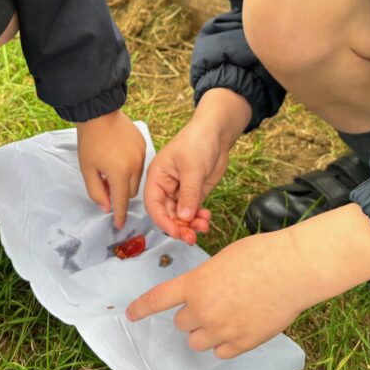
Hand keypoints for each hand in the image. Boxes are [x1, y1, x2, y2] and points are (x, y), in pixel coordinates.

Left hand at [76, 110, 146, 227]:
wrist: (99, 113)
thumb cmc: (90, 141)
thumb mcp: (87, 170)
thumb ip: (96, 192)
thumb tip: (106, 208)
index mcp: (120, 173)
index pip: (122, 201)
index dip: (120, 215)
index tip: (119, 225)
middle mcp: (135, 166)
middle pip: (131, 192)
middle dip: (120, 194)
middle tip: (106, 185)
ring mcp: (141, 154)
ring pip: (137, 179)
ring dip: (126, 180)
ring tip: (111, 169)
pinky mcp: (143, 144)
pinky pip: (140, 164)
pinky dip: (131, 167)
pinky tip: (118, 157)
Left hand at [126, 232, 304, 356]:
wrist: (292, 269)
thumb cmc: (260, 254)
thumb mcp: (222, 260)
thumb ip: (205, 280)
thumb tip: (203, 294)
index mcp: (194, 284)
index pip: (157, 300)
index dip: (141, 308)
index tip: (130, 315)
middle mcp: (203, 310)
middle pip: (181, 323)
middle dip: (192, 314)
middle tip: (216, 301)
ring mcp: (222, 330)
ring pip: (197, 341)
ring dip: (206, 331)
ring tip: (228, 314)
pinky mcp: (242, 343)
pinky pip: (220, 352)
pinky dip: (226, 342)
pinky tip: (241, 325)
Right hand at [144, 89, 251, 243]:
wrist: (216, 133)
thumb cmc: (197, 141)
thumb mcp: (192, 167)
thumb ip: (188, 194)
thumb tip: (184, 217)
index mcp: (157, 177)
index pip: (153, 204)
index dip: (163, 220)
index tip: (176, 232)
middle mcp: (165, 186)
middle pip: (166, 214)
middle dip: (179, 226)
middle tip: (191, 237)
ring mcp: (180, 191)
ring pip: (180, 216)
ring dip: (190, 225)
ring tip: (203, 227)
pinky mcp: (193, 193)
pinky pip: (192, 211)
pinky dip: (198, 218)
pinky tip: (206, 219)